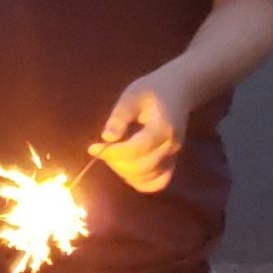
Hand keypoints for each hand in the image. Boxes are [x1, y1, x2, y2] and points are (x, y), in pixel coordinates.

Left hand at [94, 68, 193, 193]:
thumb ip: (119, 116)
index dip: (113, 152)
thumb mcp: (132, 95)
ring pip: (148, 179)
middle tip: (103, 150)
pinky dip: (139, 180)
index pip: (137, 149)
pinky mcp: (172, 162)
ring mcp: (174, 156)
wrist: (179, 90)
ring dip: (125, 172)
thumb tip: (106, 138)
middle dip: (117, 162)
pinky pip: (157, 182)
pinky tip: (127, 166)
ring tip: (114, 155)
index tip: (93, 148)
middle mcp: (172, 146)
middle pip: (142, 167)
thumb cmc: (152, 90)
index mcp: (163, 127)